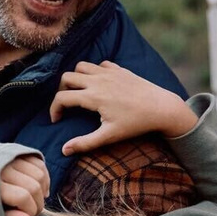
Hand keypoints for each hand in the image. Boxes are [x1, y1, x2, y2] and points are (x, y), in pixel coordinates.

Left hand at [0, 154, 48, 215]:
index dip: (31, 210)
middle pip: (33, 186)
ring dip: (42, 191)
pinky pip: (39, 164)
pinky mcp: (16, 152)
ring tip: (35, 202)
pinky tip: (40, 190)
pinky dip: (44, 178)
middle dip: (38, 204)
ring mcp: (9, 158)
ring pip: (39, 174)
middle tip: (33, 212)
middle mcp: (0, 168)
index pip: (22, 196)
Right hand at [50, 61, 197, 155]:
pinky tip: (99, 84)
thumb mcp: (109, 136)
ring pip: (81, 66)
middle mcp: (98, 80)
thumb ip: (85, 143)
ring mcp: (109, 72)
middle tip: (67, 105)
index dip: (54, 109)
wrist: (162, 108)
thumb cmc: (136, 124)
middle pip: (67, 77)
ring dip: (75, 77)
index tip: (57, 120)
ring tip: (79, 92)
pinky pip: (99, 64)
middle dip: (61, 91)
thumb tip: (64, 151)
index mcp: (93, 96)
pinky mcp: (119, 69)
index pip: (62, 97)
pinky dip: (94, 72)